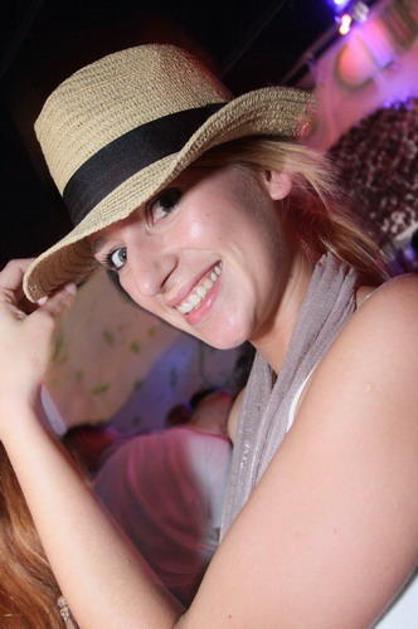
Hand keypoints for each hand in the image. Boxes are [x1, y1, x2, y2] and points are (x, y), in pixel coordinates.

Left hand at [0, 259, 75, 417]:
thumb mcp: (42, 326)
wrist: (11, 400)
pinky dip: (32, 310)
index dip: (40, 265)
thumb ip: (56, 302)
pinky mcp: (1, 336)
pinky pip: (15, 314)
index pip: (15, 268)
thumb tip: (71, 287)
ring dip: (38, 297)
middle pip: (14, 283)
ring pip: (16, 299)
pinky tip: (51, 310)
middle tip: (66, 281)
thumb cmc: (22, 360)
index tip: (62, 267)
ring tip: (62, 295)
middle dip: (41, 282)